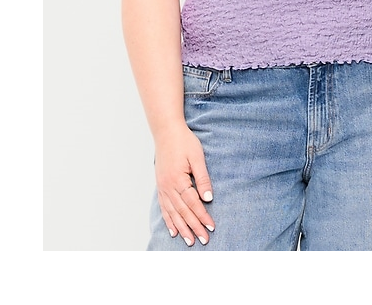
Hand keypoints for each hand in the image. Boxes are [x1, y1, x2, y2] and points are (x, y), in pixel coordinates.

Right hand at [155, 128, 214, 245]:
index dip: (203, 216)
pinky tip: (174, 230)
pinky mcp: (160, 186)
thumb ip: (202, 178)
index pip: (193, 203)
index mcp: (178, 179)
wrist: (166, 131)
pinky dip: (169, 220)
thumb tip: (208, 198)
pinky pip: (164, 208)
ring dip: (182, 228)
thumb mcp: (197, 156)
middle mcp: (168, 186)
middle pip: (183, 212)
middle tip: (203, 240)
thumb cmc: (183, 141)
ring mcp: (162, 187)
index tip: (211, 227)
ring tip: (189, 240)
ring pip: (173, 213)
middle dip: (194, 227)